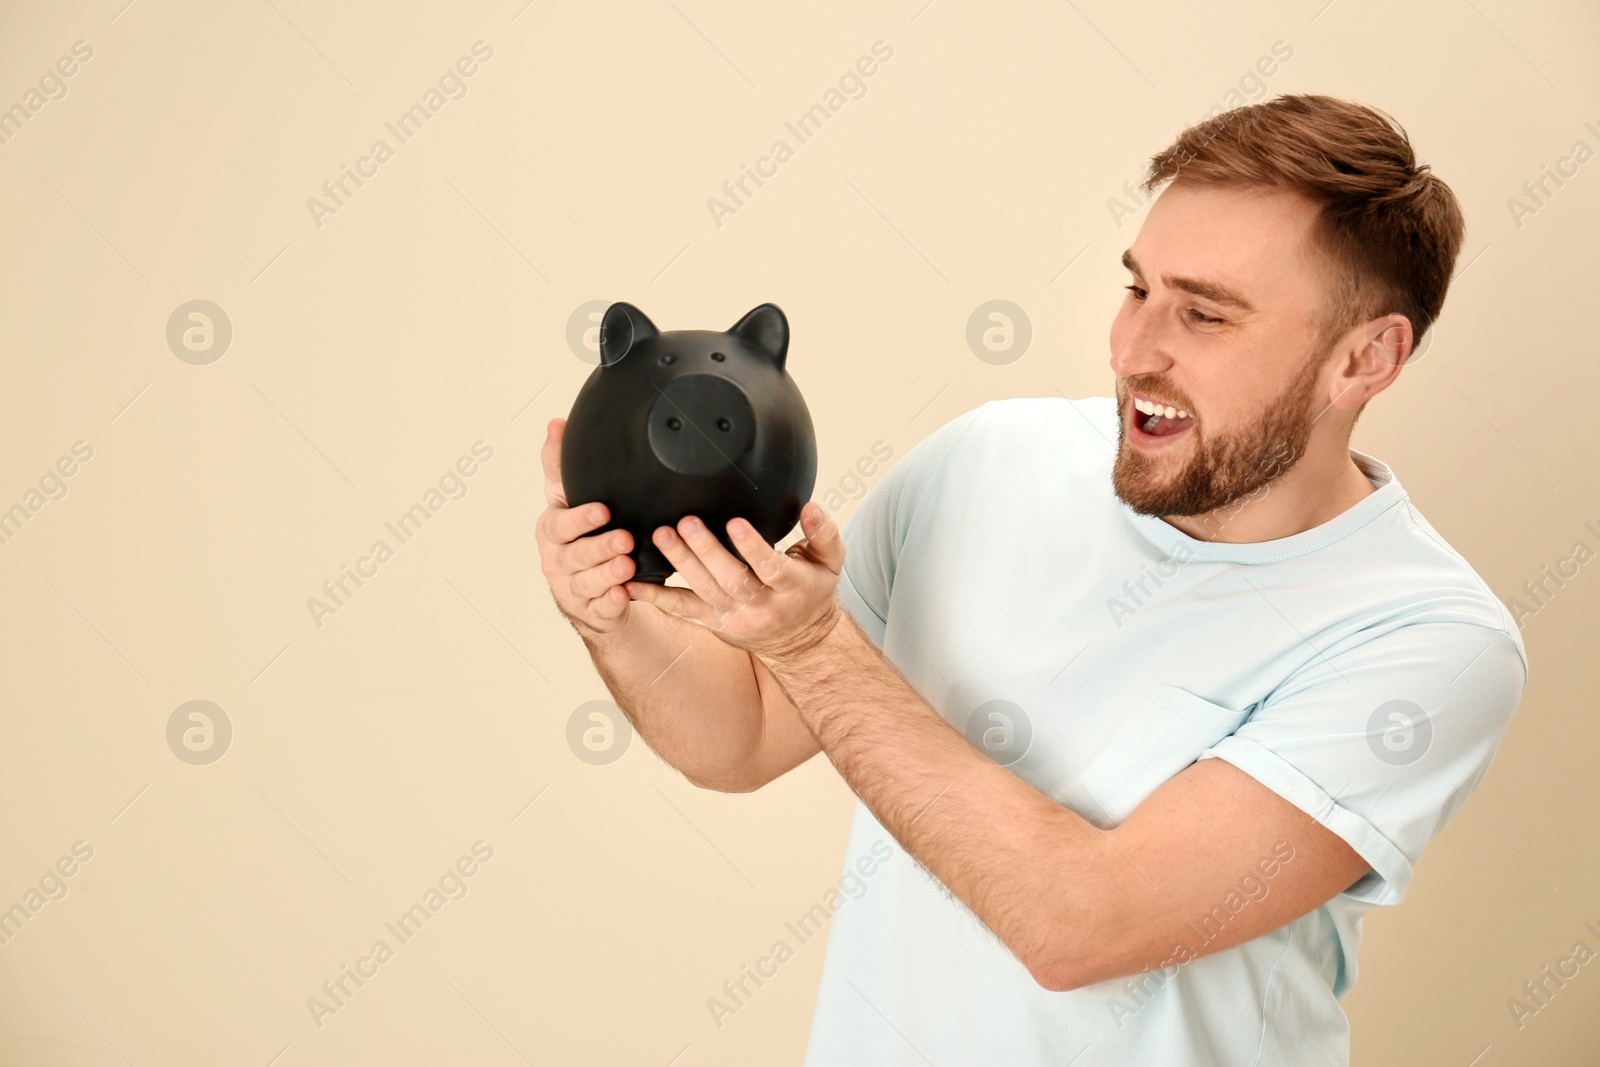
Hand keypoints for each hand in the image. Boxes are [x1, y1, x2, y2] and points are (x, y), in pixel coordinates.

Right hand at [536, 417, 635, 636]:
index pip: (560, 522)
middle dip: (599, 547)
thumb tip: (554, 423)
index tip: (603, 510)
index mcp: (552, 529)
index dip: (580, 518)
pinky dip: (612, 602)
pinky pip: (600, 607)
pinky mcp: (589, 608)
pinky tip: (624, 595)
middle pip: (575, 555)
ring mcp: (572, 585)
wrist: (588, 579)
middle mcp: (557, 558)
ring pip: (587, 582)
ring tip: (627, 566)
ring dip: (607, 574)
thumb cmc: (580, 532)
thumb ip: (560, 466)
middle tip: (625, 539)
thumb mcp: (569, 498)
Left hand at [625, 504, 845, 662]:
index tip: (735, 523)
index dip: (752, 547)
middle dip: (706, 551)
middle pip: (731, 579)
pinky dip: (655, 597)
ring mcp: (735, 617)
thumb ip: (824, 532)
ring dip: (680, 563)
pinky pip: (682, 609)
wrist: (800, 640)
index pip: (771, 569)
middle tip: (685, 522)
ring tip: (661, 535)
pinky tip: (631, 583)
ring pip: (704, 591)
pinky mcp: (713, 622)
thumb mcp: (830, 562)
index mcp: (792, 588)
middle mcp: (762, 606)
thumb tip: (810, 507)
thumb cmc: (811, 589)